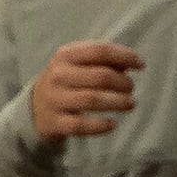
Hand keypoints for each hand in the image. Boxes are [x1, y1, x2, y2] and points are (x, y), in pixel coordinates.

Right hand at [28, 40, 143, 140]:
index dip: (125, 56)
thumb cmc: (68, 81)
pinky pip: (80, 125)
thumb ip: (105, 60)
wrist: (35, 108)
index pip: (100, 51)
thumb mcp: (80, 63)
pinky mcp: (54, 122)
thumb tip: (134, 63)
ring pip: (92, 100)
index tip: (141, 66)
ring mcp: (54, 99)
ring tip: (130, 104)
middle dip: (122, 83)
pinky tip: (112, 124)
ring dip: (117, 102)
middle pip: (100, 77)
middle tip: (131, 89)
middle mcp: (58, 75)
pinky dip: (100, 126)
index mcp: (66, 55)